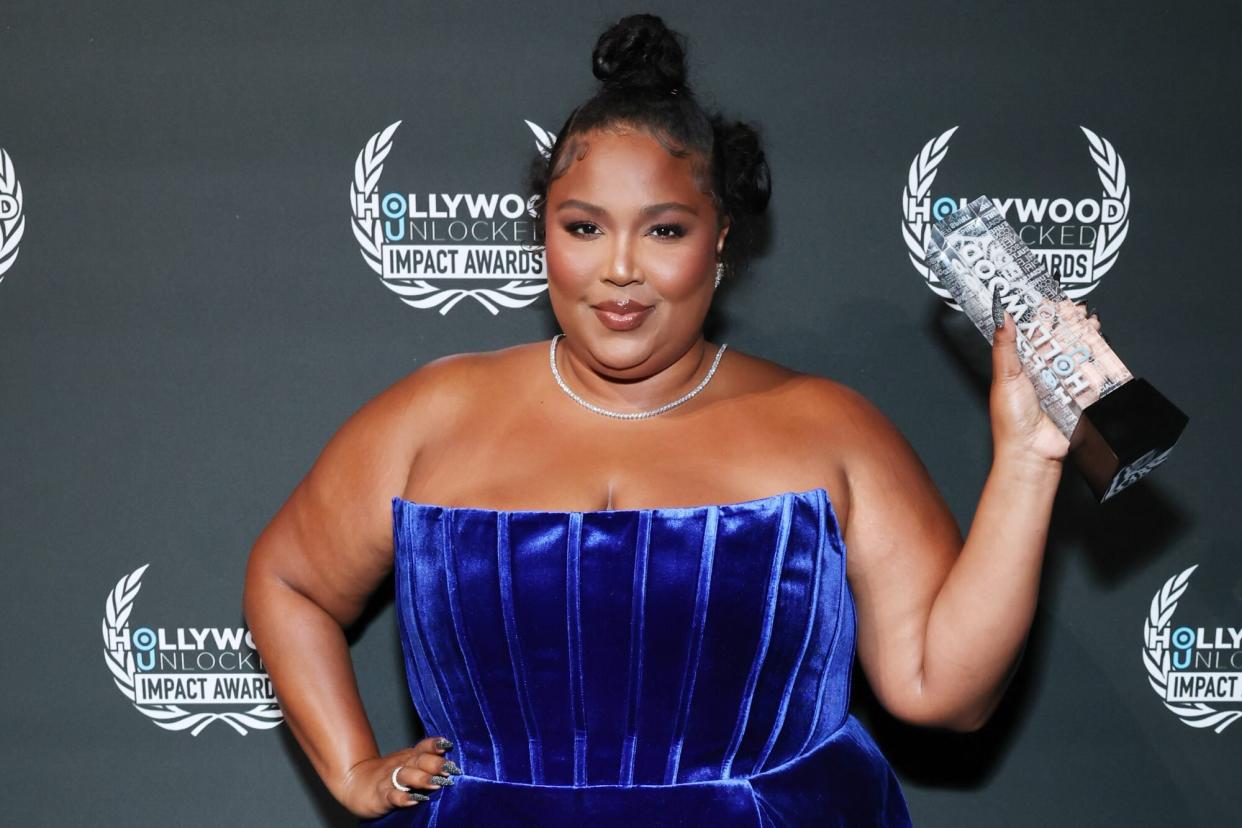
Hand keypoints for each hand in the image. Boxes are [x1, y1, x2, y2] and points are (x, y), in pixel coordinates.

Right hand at [340, 735, 460, 817]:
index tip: (448, 744)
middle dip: (434, 763)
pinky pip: (392, 795)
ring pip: (406, 776)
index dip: (435, 744)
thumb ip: (427, 762)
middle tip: (450, 769)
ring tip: (436, 784)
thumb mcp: (407, 764)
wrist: (354, 782)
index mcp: (410, 757)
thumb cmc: (389, 775)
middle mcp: (401, 765)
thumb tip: (453, 764)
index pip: (423, 747)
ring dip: (421, 778)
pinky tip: (413, 800)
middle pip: (418, 760)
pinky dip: (402, 798)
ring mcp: (390, 780)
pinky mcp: (381, 795)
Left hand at [989, 301, 1101, 465]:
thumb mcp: (1005, 377)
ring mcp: (1063, 382)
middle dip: (1068, 322)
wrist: (1033, 451)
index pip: (1033, 334)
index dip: (1041, 317)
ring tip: (1088, 319)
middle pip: (1059, 340)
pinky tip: (1099, 342)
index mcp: (1021, 365)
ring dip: (1085, 334)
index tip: (1048, 300)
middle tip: (1074, 306)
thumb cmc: (1012, 419)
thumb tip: (1001, 317)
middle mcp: (1043, 371)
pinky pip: (1091, 372)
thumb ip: (1005, 347)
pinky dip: (1097, 357)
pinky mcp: (1080, 394)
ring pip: (1077, 352)